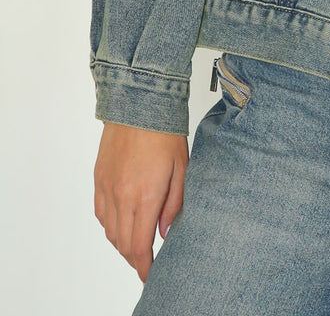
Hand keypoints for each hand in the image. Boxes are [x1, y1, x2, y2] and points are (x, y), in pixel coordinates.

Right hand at [94, 122, 187, 282]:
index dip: (144, 266)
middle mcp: (121, 196)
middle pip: (122, 244)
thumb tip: (164, 232)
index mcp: (144, 196)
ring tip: (137, 243)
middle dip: (135, 258)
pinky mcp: (99, 178)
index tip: (150, 275)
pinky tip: (122, 222)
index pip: (139, 245)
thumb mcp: (182, 169)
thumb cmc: (164, 132)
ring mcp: (107, 187)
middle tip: (147, 261)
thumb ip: (174, 205)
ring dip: (122, 243)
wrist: (139, 103)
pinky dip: (110, 225)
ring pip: (109, 231)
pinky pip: (100, 213)